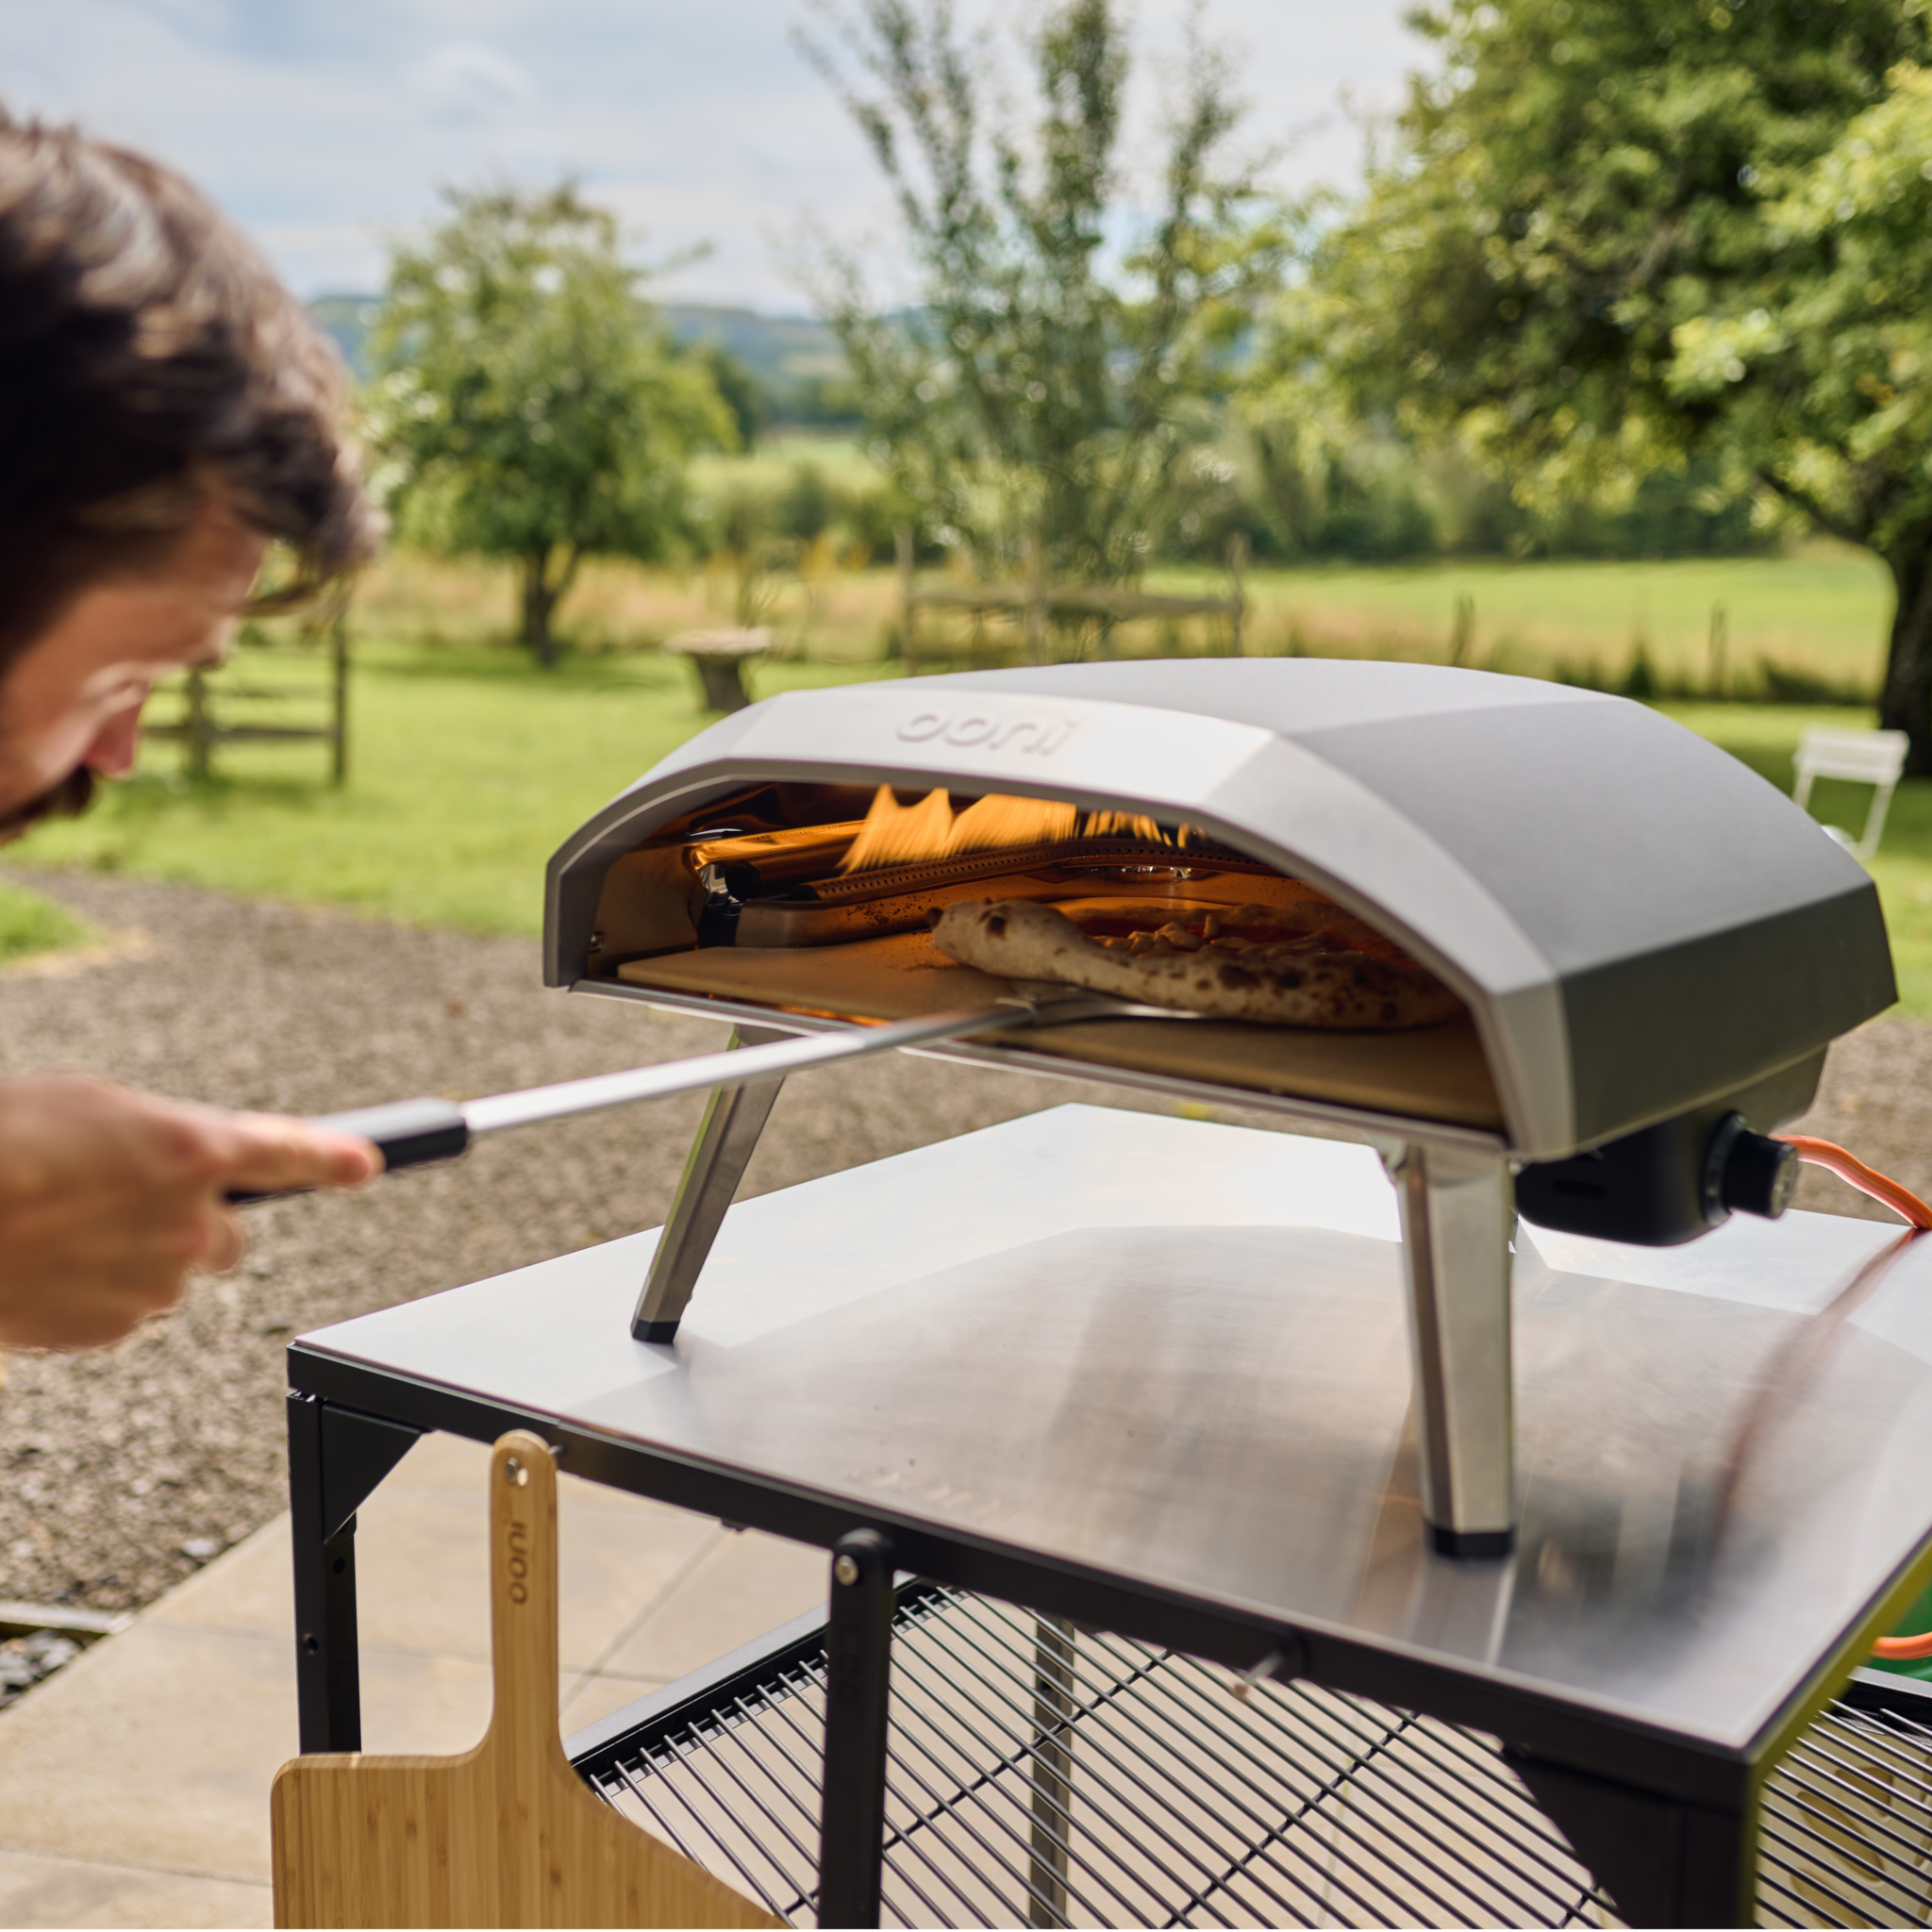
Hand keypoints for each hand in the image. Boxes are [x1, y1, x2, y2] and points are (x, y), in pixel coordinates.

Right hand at [0, 1075, 378, 1349]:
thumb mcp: (87, 1105)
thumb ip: (159, 1135)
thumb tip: (184, 1158)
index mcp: (192, 1148)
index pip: (289, 1152)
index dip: (331, 1159)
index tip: (365, 1163)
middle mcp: (189, 1220)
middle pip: (225, 1237)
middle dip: (192, 1226)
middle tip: (125, 1208)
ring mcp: (153, 1280)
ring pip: (168, 1275)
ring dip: (134, 1258)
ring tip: (58, 1229)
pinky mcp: (111, 1327)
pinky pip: (120, 1310)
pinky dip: (91, 1293)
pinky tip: (41, 1265)